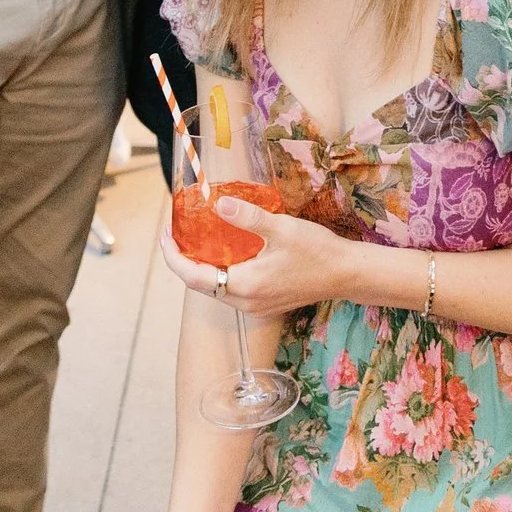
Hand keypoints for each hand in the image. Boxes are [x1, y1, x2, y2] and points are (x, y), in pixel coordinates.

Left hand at [158, 194, 357, 316]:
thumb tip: (218, 204)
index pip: (193, 276)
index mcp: (245, 285)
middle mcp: (245, 302)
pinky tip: (225, 254)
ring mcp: (255, 307)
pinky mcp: (265, 305)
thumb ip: (247, 217)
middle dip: (184, 260)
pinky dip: (222, 273)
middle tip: (176, 234)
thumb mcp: (281, 228)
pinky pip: (232, 291)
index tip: (165, 235)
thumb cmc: (317, 251)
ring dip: (202, 268)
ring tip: (196, 241)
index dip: (174, 256)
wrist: (346, 274)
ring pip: (216, 288)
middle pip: (201, 284)